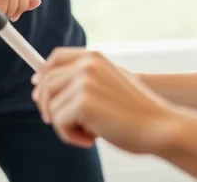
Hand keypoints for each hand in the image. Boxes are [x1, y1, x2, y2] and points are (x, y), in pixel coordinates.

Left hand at [31, 48, 179, 154]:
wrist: (158, 126)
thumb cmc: (137, 112)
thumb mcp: (110, 85)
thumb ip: (85, 81)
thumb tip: (49, 88)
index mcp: (95, 58)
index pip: (56, 57)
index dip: (43, 73)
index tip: (37, 88)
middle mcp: (88, 64)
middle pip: (46, 82)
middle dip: (48, 106)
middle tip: (61, 124)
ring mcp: (84, 82)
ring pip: (51, 106)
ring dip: (65, 125)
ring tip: (89, 132)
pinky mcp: (82, 102)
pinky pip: (58, 122)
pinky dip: (70, 136)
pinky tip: (92, 138)